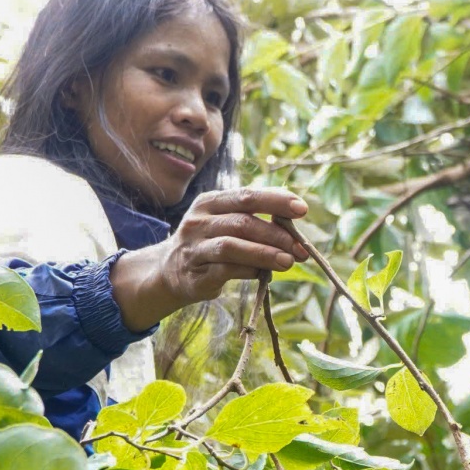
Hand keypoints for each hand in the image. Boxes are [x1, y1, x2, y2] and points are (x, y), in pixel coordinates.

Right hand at [110, 187, 308, 330]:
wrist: (168, 272)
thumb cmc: (209, 245)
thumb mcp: (225, 224)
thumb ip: (254, 222)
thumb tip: (294, 232)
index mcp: (210, 202)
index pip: (246, 196)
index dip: (275, 201)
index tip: (302, 208)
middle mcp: (199, 221)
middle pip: (243, 221)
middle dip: (277, 234)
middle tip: (301, 248)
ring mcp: (194, 248)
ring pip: (233, 246)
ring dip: (265, 253)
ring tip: (289, 261)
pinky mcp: (195, 274)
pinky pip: (226, 270)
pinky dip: (249, 270)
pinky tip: (264, 273)